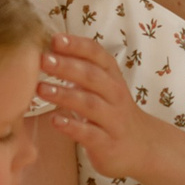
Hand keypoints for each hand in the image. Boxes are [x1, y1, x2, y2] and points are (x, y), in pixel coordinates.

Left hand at [36, 33, 154, 179]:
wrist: (142, 146)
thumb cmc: (112, 110)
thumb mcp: (103, 86)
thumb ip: (81, 69)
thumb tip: (48, 49)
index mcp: (111, 76)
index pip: (97, 55)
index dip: (77, 46)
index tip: (55, 39)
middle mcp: (114, 95)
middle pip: (92, 76)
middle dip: (67, 66)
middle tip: (43, 59)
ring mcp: (113, 120)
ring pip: (90, 104)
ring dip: (65, 95)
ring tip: (41, 89)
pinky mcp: (107, 144)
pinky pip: (89, 134)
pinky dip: (72, 126)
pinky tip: (55, 120)